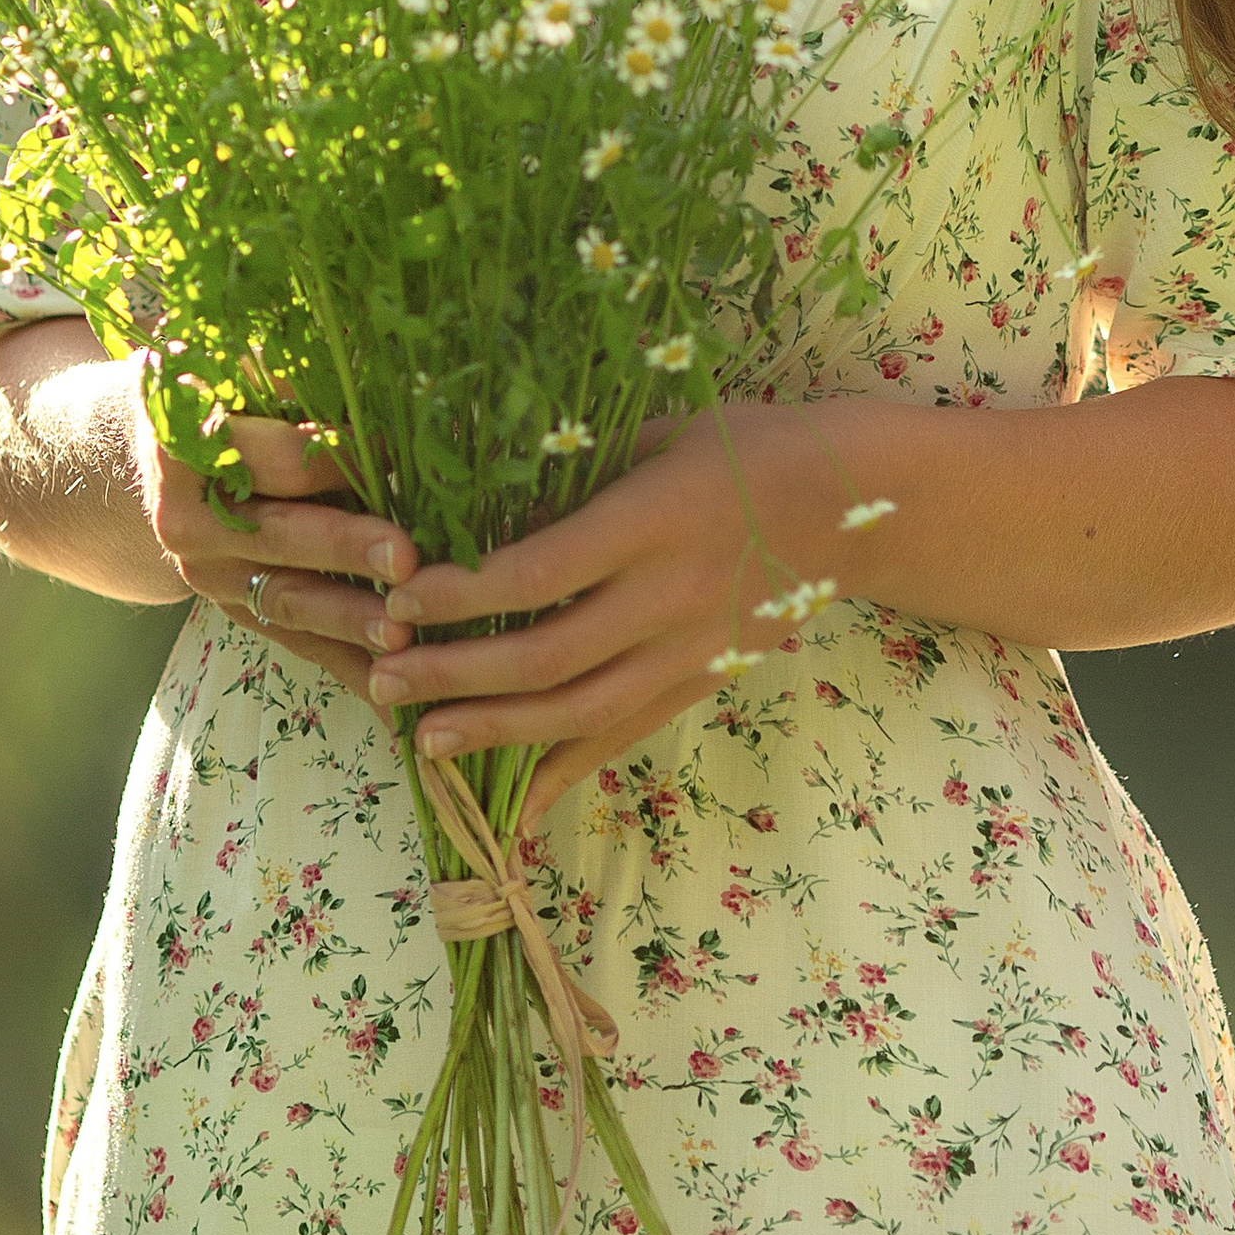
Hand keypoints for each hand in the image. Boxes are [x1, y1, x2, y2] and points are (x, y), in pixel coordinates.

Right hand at [139, 400, 422, 705]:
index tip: (402, 455)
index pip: (275, 459)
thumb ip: (301, 379)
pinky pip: (294, 641)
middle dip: (347, 548)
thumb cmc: (216, 386)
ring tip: (405, 635)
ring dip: (347, 620)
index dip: (341, 456)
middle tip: (408, 558)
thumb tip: (388, 384)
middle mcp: (187, 520)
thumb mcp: (242, 365)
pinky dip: (345, 667)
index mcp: (187, 446)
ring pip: (285, 601)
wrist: (147, 447)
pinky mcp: (232, 608)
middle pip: (279, 535)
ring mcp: (206, 574)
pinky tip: (395, 698)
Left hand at [366, 403, 862, 828]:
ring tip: (423, 739)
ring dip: (493, 731)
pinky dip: (563, 773)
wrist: (849, 505)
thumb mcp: (658, 434)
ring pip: (579, 713)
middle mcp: (672, 596)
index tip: (403, 600)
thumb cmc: (742, 444)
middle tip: (385, 678)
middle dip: (456, 674)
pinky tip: (509, 801)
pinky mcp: (702, 684)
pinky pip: (623, 737)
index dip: (465, 594)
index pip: (542, 570)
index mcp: (655, 519)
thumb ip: (578, 475)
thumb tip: (476, 509)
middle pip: (548, 656)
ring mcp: (690, 652)